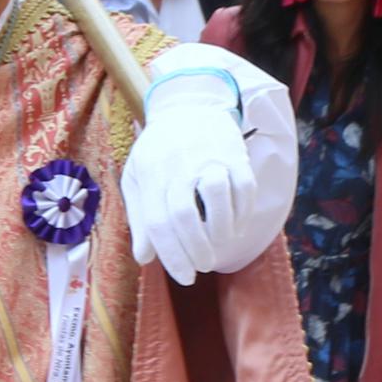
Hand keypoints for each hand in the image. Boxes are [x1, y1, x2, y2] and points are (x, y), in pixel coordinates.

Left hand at [120, 69, 273, 283]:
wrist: (189, 105)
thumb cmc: (159, 150)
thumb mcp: (138, 178)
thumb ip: (140, 218)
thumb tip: (145, 258)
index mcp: (150, 173)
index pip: (158, 222)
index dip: (172, 255)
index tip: (185, 276)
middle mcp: (178, 164)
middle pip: (185, 214)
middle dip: (195, 250)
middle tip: (201, 266)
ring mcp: (209, 157)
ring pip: (216, 197)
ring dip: (220, 231)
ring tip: (218, 246)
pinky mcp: (235, 154)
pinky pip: (243, 187)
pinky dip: (242, 213)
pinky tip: (235, 227)